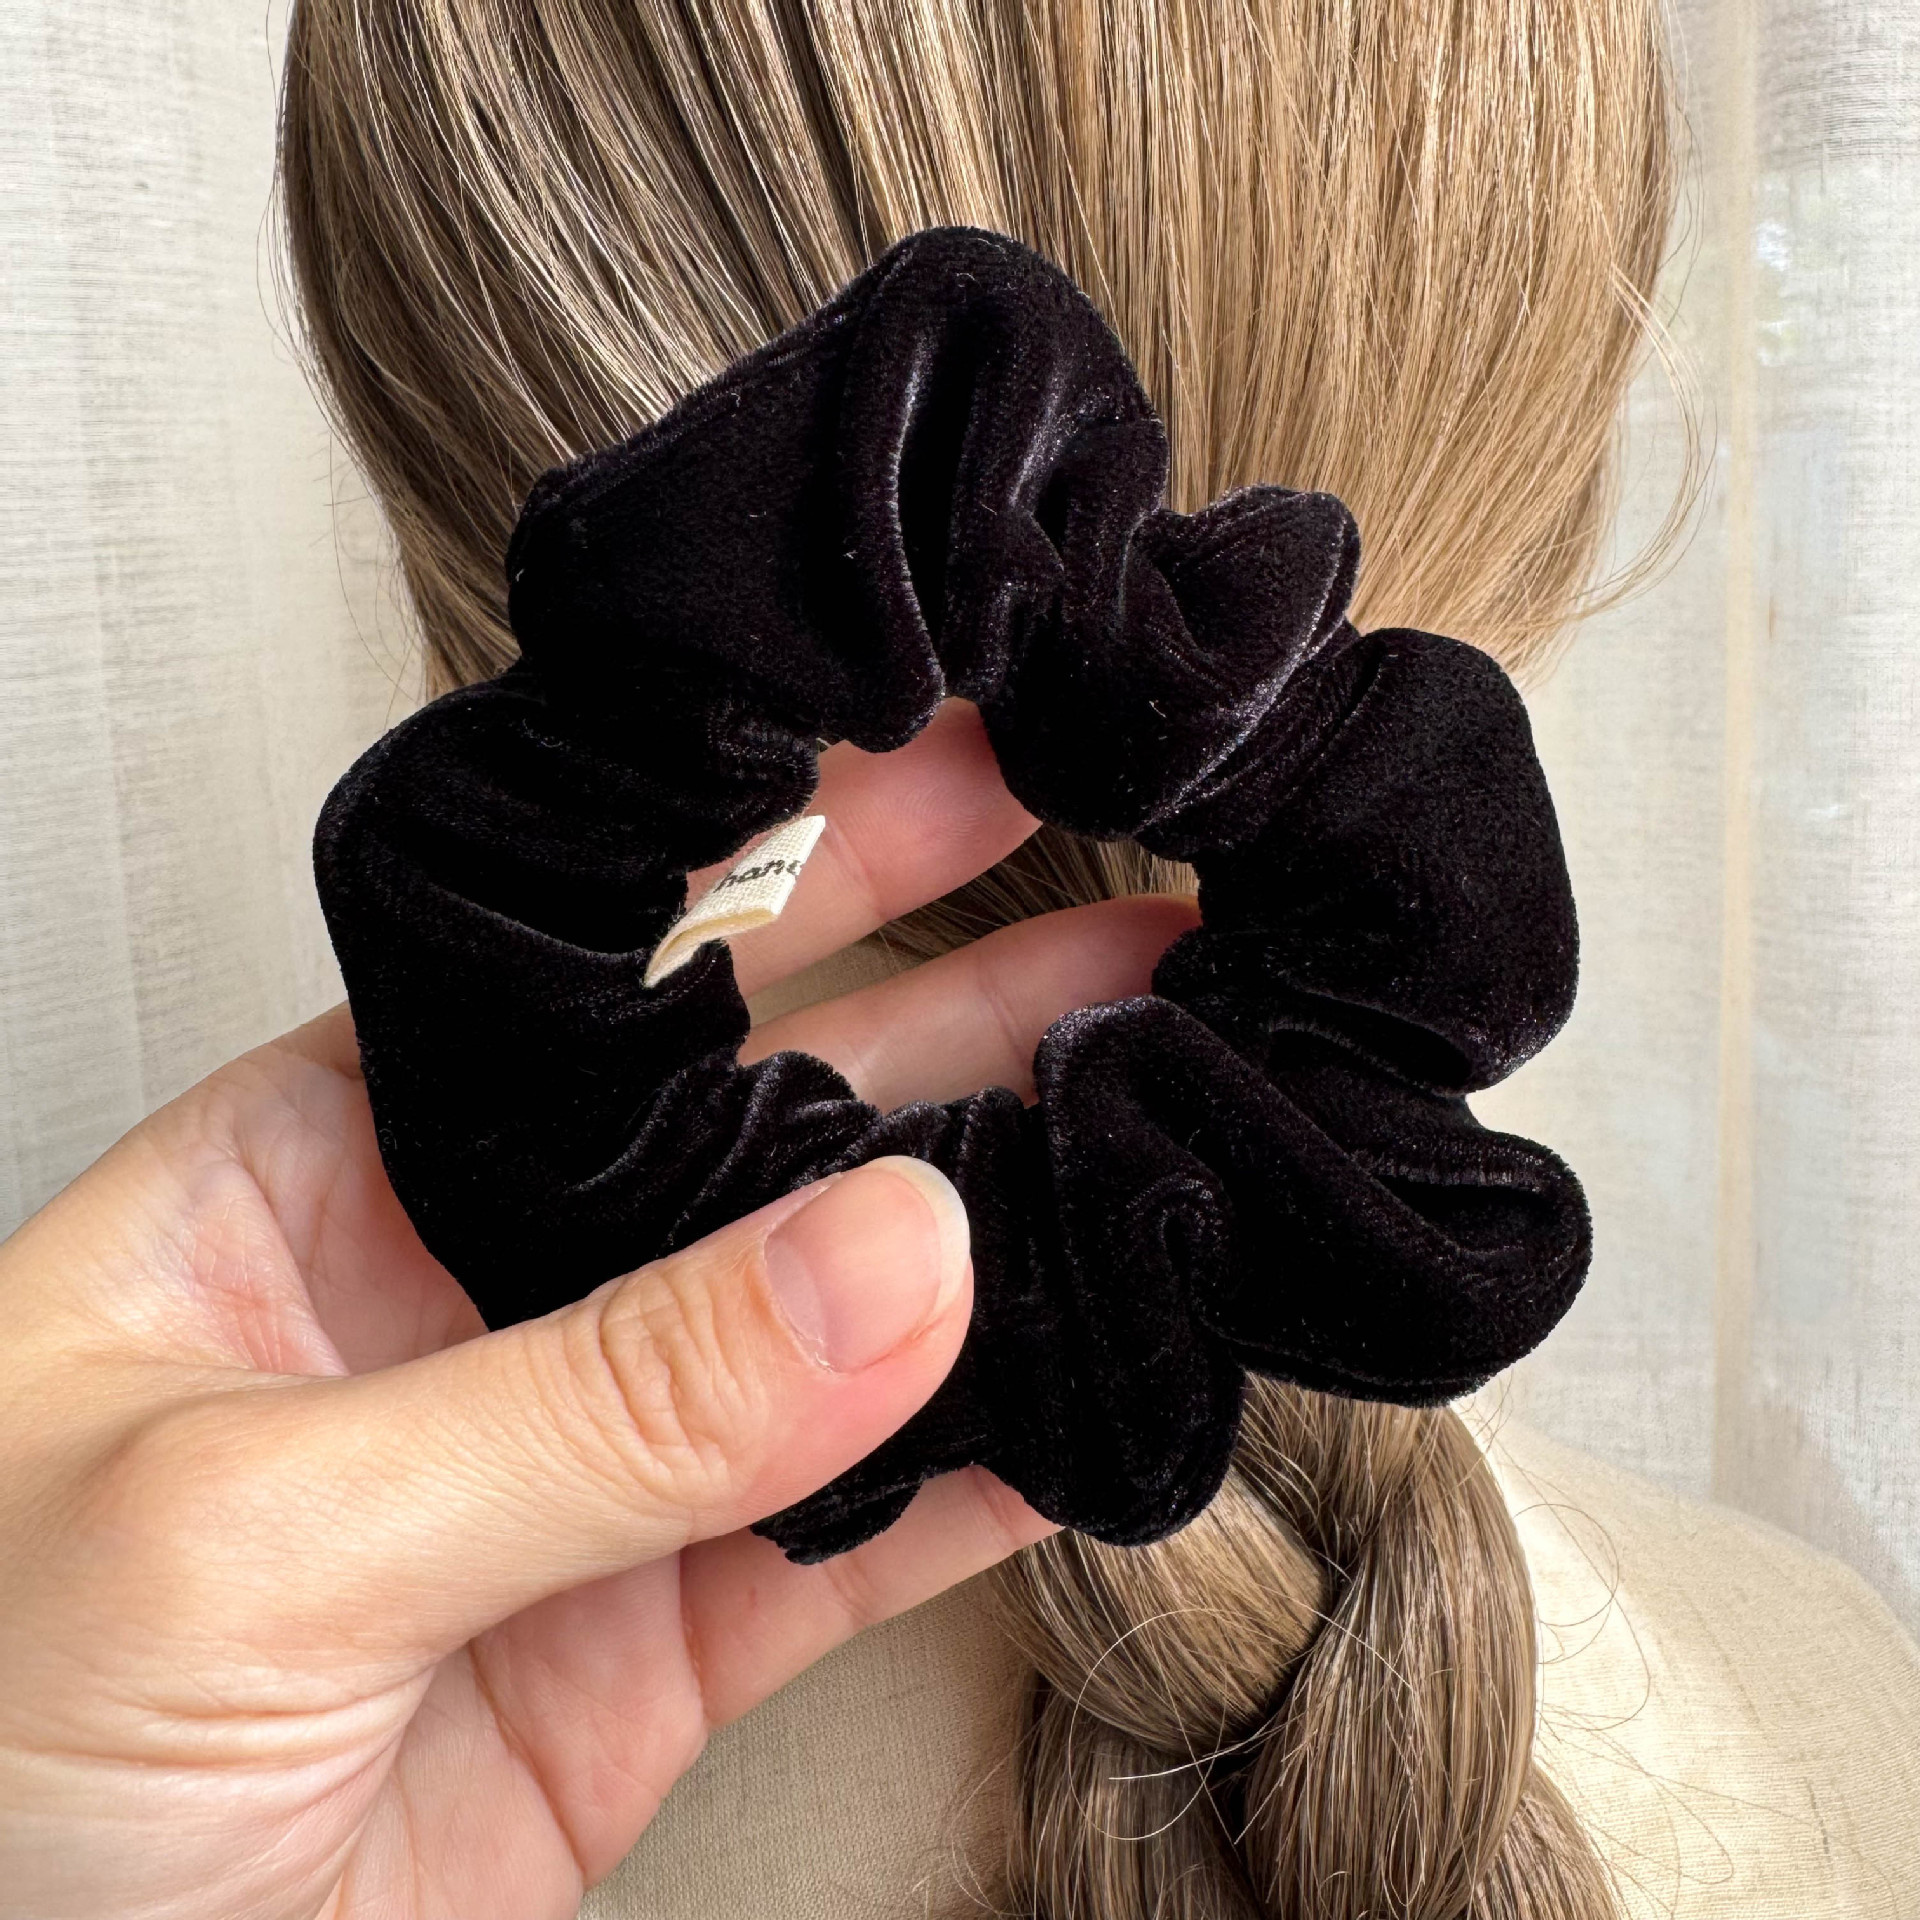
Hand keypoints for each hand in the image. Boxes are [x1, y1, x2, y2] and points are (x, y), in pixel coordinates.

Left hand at [0, 701, 1196, 1919]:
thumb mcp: (251, 1526)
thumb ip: (596, 1395)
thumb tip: (895, 1253)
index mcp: (335, 1162)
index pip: (601, 951)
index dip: (789, 843)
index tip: (962, 747)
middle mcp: (481, 1281)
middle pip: (773, 1107)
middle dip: (972, 1009)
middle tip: (1151, 923)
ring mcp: (592, 1462)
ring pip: (855, 1314)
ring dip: (1028, 1222)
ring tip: (1189, 1120)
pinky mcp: (664, 1642)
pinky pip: (874, 1527)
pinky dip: (1007, 1464)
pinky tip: (1120, 1382)